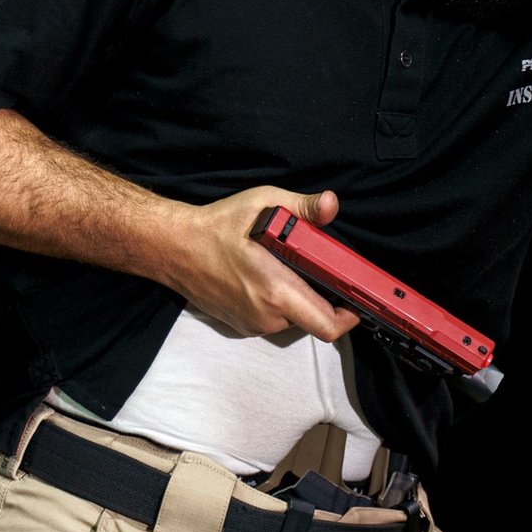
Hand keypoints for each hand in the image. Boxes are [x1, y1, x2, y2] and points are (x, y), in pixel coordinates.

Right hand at [167, 186, 364, 341]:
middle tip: (322, 272)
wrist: (174, 248)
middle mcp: (266, 316)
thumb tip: (330, 205)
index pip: (328, 325)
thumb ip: (302, 208)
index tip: (357, 299)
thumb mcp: (264, 205)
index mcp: (276, 290)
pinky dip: (280, 303)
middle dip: (325, 300)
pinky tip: (269, 278)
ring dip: (300, 299)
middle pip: (315, 321)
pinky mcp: (242, 327)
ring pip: (295, 320)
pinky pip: (275, 321)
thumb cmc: (218, 226)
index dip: (350, 316)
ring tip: (289, 269)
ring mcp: (253, 325)